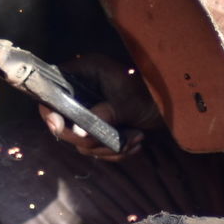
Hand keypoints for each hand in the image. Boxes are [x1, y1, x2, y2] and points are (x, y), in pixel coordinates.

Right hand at [38, 53, 159, 160]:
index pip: (52, 92)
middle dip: (92, 138)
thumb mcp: (128, 102)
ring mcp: (89, 111)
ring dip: (109, 147)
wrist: (172, 107)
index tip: (60, 128)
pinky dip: (115, 151)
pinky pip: (96, 147)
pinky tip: (136, 143)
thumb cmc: (151, 94)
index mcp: (84, 73)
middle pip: (65, 123)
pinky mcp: (98, 127)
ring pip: (82, 141)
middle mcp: (81, 91)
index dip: (51, 112)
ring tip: (137, 138)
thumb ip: (103, 115)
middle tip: (116, 140)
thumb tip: (80, 134)